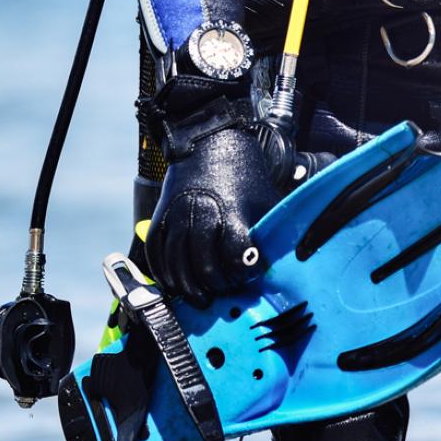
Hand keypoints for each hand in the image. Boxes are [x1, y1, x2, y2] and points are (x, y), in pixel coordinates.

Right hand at [145, 125, 281, 305]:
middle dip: (217, 286)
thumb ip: (270, 232)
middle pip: (204, 266)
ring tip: (202, 298)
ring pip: (176, 265)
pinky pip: (156, 253)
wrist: (209, 141)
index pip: (236, 256)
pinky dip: (164, 273)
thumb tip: (283, 262)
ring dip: (189, 287)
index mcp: (231, 211)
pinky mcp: (159, 216)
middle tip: (226, 291)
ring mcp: (176, 215)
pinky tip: (176, 284)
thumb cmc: (245, 175)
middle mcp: (200, 214)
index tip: (251, 274)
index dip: (245, 272)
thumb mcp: (267, 200)